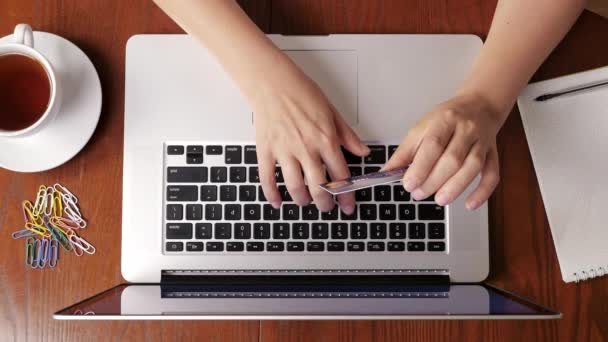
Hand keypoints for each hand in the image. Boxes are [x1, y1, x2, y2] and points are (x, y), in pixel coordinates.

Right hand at [251, 64, 368, 212]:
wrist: (273, 82)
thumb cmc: (301, 92)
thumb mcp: (332, 112)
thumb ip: (347, 135)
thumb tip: (363, 152)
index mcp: (325, 140)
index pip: (340, 176)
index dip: (346, 195)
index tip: (347, 205)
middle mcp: (306, 149)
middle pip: (319, 187)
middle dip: (325, 203)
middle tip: (327, 207)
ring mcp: (285, 151)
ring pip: (295, 187)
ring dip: (302, 200)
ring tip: (306, 202)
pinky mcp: (266, 151)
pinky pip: (267, 178)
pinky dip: (272, 194)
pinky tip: (277, 202)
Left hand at [384, 92, 504, 209]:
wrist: (479, 105)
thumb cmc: (446, 119)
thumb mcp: (421, 128)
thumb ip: (404, 152)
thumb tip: (386, 173)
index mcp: (444, 120)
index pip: (433, 145)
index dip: (421, 167)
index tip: (408, 184)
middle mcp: (466, 130)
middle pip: (452, 159)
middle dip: (434, 181)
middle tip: (418, 194)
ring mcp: (482, 142)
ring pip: (473, 167)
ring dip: (455, 187)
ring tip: (439, 200)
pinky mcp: (493, 154)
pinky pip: (492, 174)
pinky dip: (482, 192)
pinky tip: (470, 205)